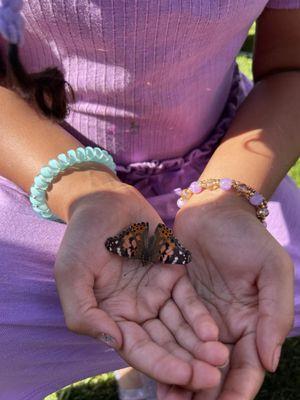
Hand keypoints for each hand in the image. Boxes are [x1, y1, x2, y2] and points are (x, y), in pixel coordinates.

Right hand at [54, 181, 228, 390]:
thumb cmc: (82, 238)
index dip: (160, 366)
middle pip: (164, 343)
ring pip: (180, 326)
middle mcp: (137, 310)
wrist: (105, 201)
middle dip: (187, 362)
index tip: (185, 377)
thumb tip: (114, 343)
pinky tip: (212, 330)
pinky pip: (188, 299)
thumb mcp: (71, 274)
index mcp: (112, 316)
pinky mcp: (173, 274)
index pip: (137, 350)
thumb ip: (84, 313)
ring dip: (198, 344)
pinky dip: (199, 316)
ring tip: (220, 357)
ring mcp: (157, 292)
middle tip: (212, 377)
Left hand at [160, 190, 293, 399]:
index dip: (237, 391)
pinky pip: (170, 331)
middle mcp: (225, 325)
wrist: (214, 210)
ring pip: (190, 356)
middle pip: (215, 369)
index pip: (247, 366)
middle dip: (204, 392)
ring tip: (168, 399)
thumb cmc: (247, 237)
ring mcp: (200, 314)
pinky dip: (165, 350)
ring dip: (181, 378)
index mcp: (252, 322)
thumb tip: (270, 363)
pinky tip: (154, 369)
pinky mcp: (177, 301)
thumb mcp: (272, 270)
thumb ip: (275, 315)